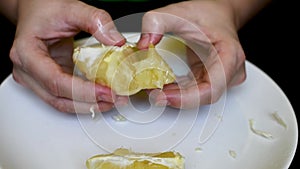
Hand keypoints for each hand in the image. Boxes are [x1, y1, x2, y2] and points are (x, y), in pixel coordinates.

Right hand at [9, 0, 125, 112]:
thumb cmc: (45, 9)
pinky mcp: (48, 80)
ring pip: (62, 103)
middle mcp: (27, 70)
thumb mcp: (71, 8)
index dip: (83, 91)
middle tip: (117, 99)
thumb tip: (116, 41)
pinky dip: (85, 99)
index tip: (107, 92)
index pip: (56, 81)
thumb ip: (95, 20)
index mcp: (26, 52)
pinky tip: (103, 96)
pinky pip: (66, 96)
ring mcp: (36, 79)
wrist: (36, 9)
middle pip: (58, 98)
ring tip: (113, 100)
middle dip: (90, 103)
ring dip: (89, 106)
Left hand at [138, 1, 245, 108]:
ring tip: (155, 89)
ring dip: (176, 96)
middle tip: (153, 93)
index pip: (211, 89)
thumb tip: (144, 45)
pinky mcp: (211, 79)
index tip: (165, 96)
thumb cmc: (206, 13)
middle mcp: (229, 71)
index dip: (187, 98)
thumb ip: (157, 22)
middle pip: (204, 97)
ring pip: (198, 98)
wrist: (218, 12)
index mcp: (229, 55)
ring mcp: (222, 77)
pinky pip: (195, 92)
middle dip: (177, 98)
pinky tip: (163, 87)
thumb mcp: (178, 12)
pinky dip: (178, 92)